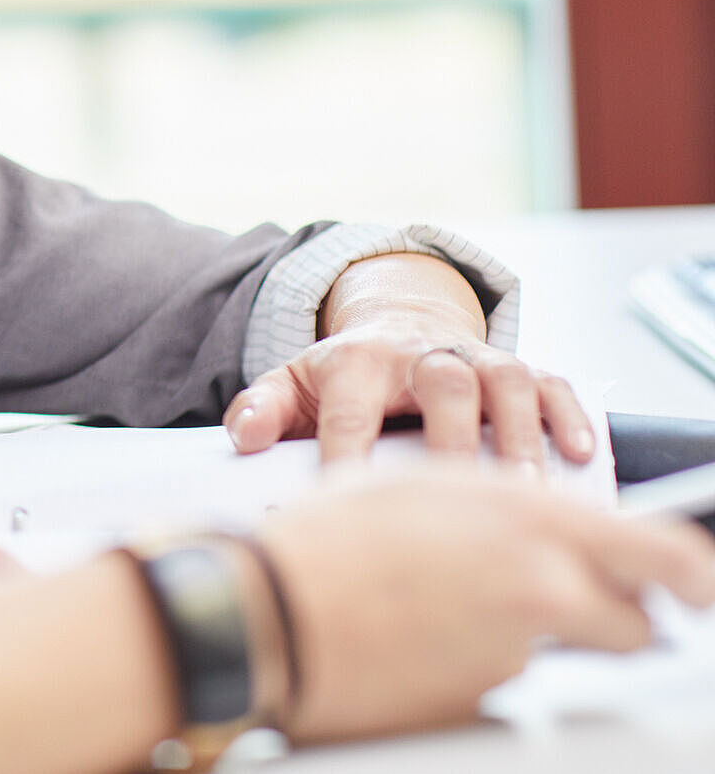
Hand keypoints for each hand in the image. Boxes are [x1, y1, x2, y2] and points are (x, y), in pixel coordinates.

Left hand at [226, 253, 594, 465]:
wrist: (396, 324)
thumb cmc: (344, 373)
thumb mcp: (292, 382)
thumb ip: (260, 408)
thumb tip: (244, 438)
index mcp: (357, 361)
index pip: (350, 409)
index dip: (348, 454)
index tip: (349, 502)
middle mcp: (421, 355)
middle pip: (444, 382)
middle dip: (453, 437)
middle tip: (461, 496)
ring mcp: (475, 358)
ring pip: (507, 381)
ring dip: (521, 432)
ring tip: (528, 489)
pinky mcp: (519, 367)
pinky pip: (553, 382)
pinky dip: (571, 414)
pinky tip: (581, 453)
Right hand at [260, 468, 714, 740]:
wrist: (265, 608)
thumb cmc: (324, 539)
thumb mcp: (423, 489)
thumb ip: (503, 509)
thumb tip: (545, 528)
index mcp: (531, 518)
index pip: (662, 554)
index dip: (689, 576)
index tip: (695, 586)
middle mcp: (541, 585)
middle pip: (636, 623)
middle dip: (622, 622)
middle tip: (585, 611)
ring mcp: (516, 651)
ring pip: (564, 652)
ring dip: (529, 638)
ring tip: (446, 612)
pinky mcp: (484, 701)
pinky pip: (504, 683)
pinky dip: (477, 667)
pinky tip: (422, 641)